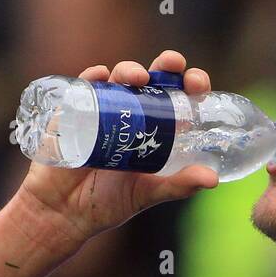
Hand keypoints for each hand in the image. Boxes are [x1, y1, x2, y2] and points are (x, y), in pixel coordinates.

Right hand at [16, 50, 218, 244]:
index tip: (198, 84)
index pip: (177, 99)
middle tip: (173, 64)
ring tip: (138, 77)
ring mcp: (102, 110)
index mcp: (154, 129)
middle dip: (165, 65)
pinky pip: (84, 86)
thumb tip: (212, 179)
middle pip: (152, 79)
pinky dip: (93, 76)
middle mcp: (131, 114)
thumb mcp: (148, 194)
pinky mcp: (73, 111)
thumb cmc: (108, 202)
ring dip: (130, 69)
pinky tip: (101, 75)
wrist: (64, 212)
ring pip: (119, 78)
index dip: (189, 86)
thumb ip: (180, 185)